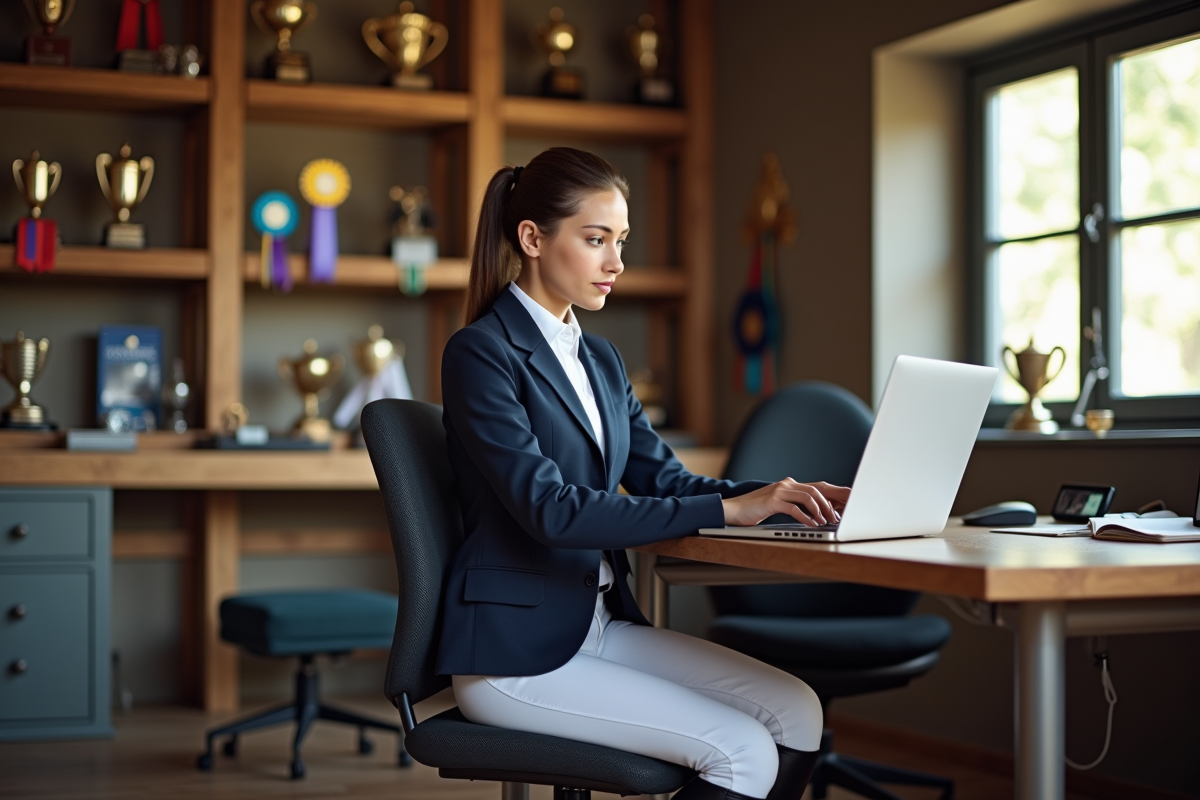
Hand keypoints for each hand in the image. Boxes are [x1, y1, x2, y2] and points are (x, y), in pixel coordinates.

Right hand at [722, 479, 850, 526]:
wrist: (734, 510)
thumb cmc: (756, 510)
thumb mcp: (779, 504)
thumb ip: (795, 503)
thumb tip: (818, 513)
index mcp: (790, 484)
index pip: (819, 486)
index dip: (835, 494)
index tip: (848, 504)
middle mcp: (787, 484)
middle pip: (817, 489)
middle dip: (831, 504)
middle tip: (837, 518)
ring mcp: (779, 491)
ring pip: (809, 496)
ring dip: (820, 510)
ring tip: (825, 522)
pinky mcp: (772, 501)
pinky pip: (794, 508)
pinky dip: (805, 517)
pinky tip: (811, 525)